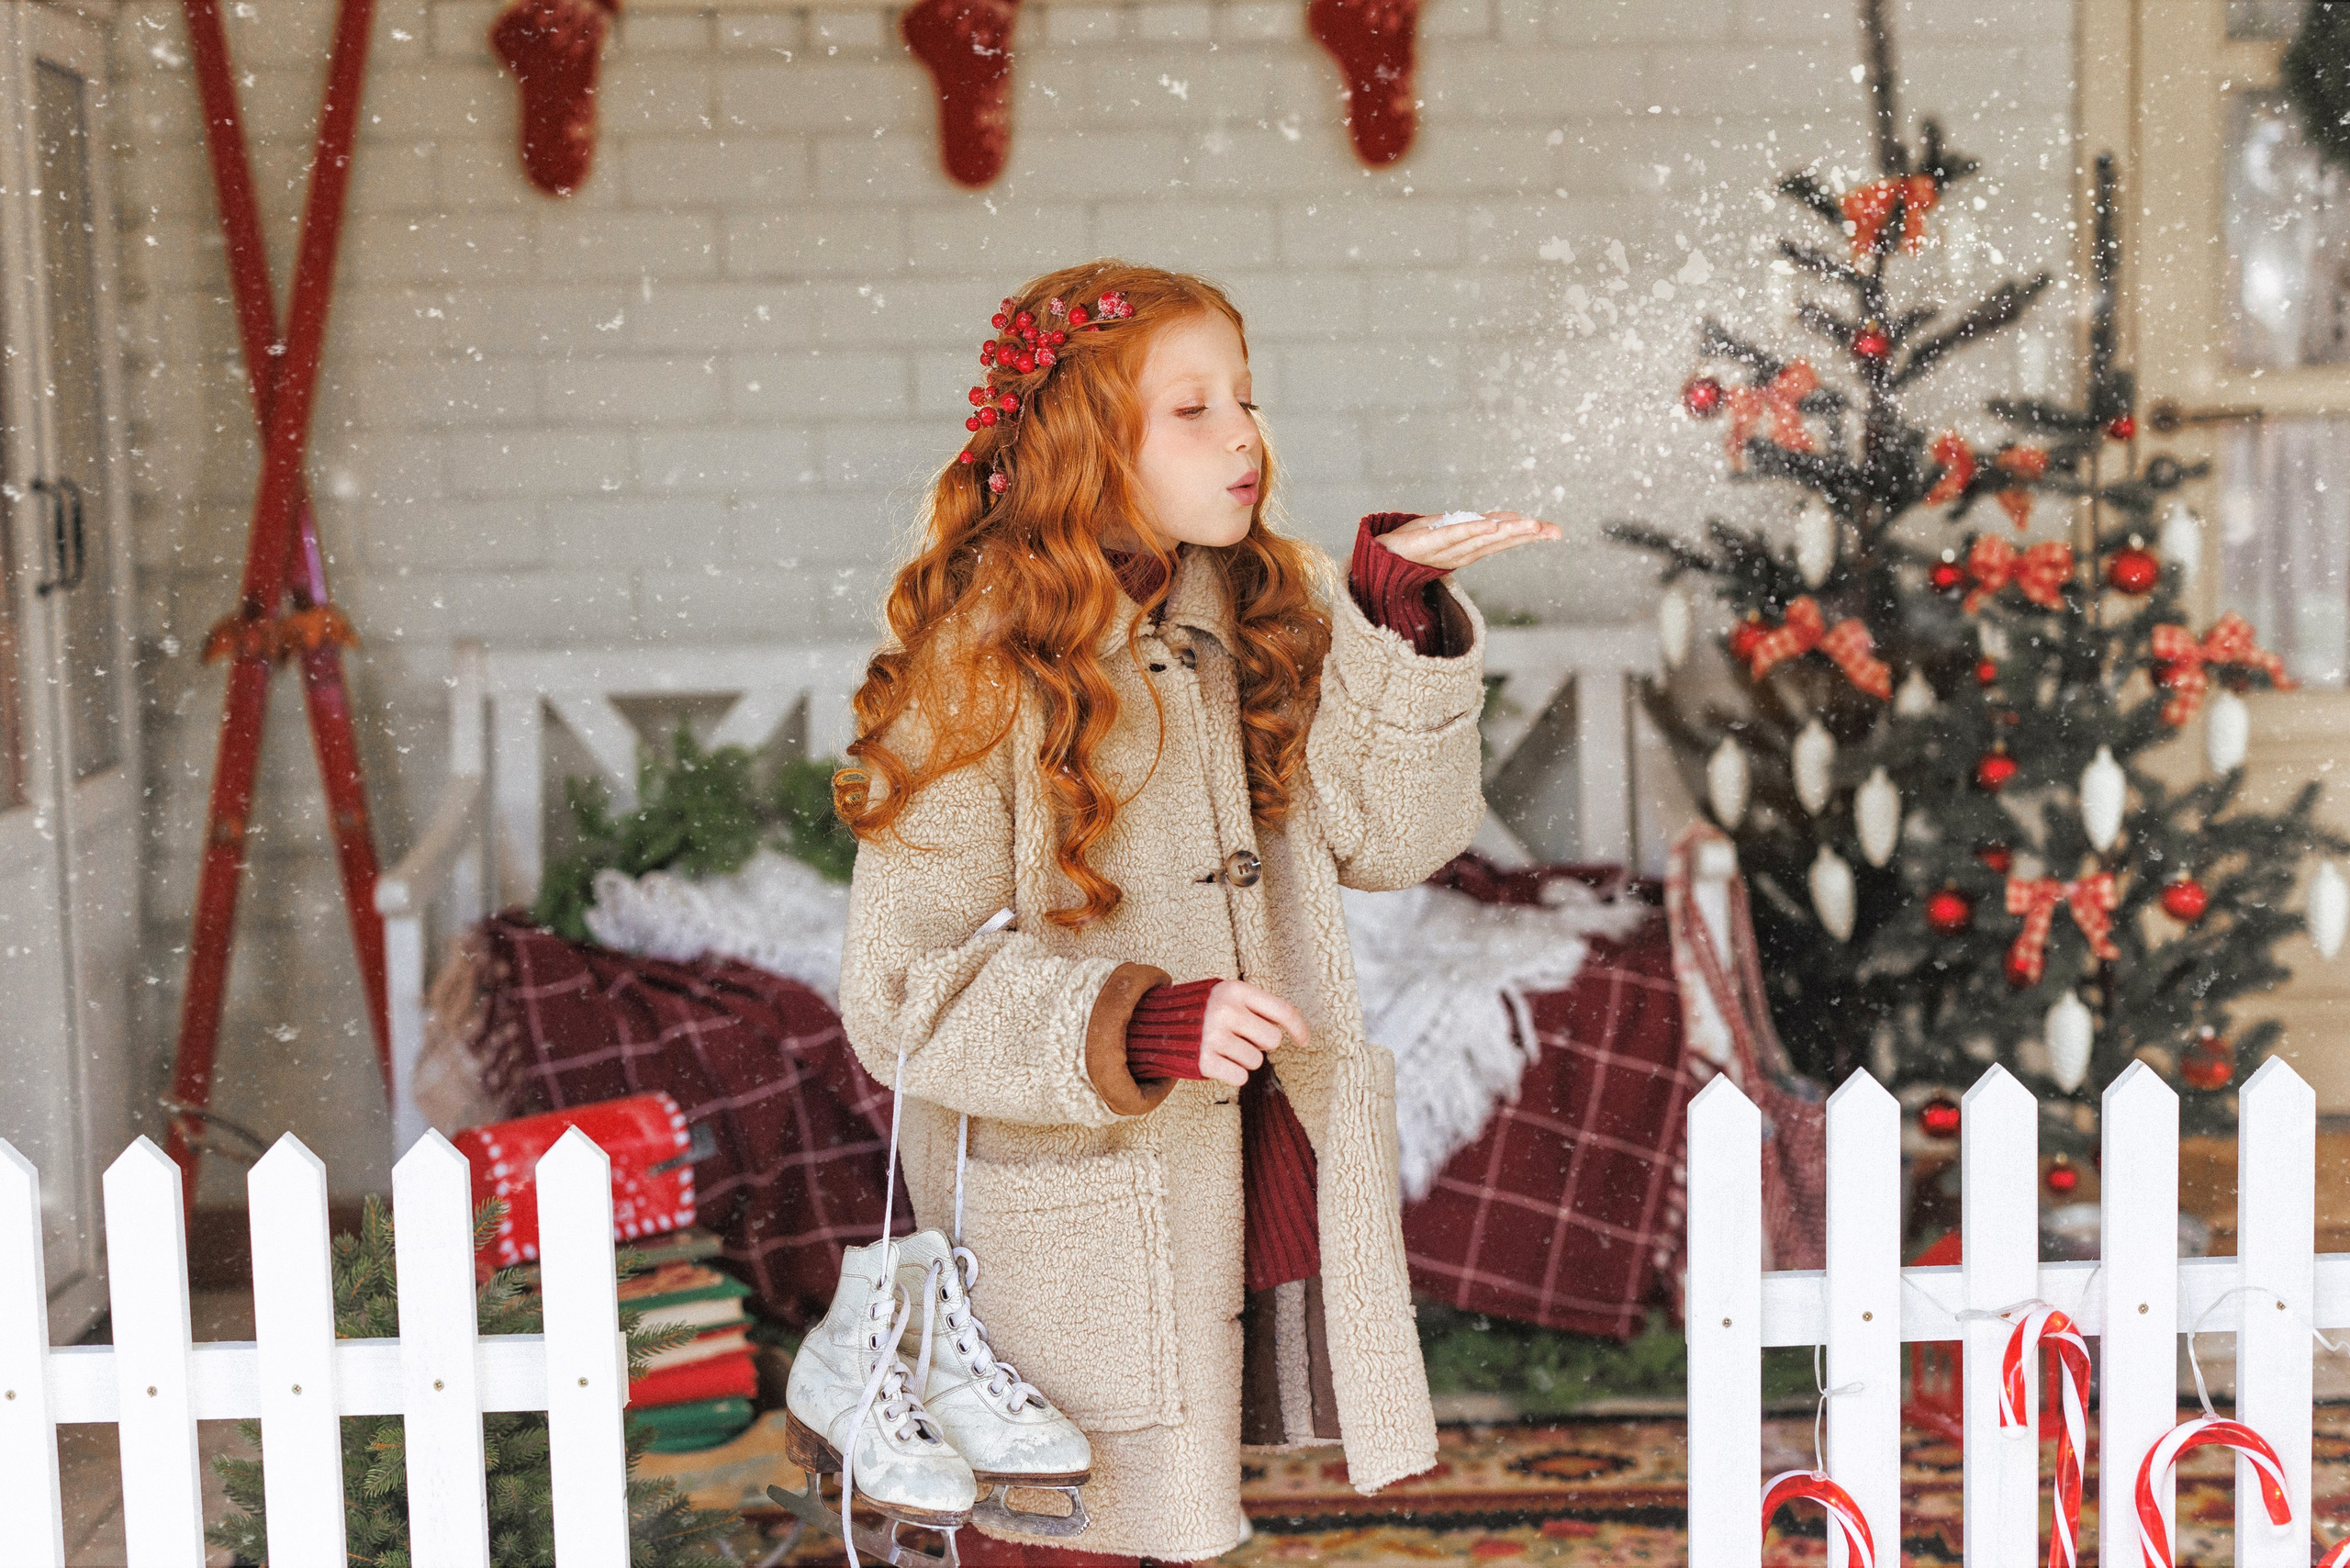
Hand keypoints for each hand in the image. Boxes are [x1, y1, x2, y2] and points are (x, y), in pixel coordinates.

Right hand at [1199, 979, 1308, 1086]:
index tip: (1304, 1041)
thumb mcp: (1230, 995)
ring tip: (1226, 1047)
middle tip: (1242, 1036)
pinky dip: (1234, 1073)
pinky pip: (1241, 1078)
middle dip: (1261, 1042)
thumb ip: (1260, 1005)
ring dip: (1245, 1058)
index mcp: (1235, 990)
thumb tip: (1298, 1023)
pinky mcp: (1204, 1061)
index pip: (1282, 1010)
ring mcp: (1213, 1036)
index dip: (1298, 1028)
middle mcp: (1225, 1011)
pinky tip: (1220, 1060)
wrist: (1160, 1023)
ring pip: (1256, 1061)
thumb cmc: (1206, 1009)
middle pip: (1273, 1040)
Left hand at [1375, 510, 1562, 571]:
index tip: (1555, 531)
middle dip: (1525, 535)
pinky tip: (1489, 526)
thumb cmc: (1415, 545)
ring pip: (1481, 539)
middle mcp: (1461, 552)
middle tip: (1551, 530)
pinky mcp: (1426, 544)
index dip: (1528, 536)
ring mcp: (1444, 550)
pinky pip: (1452, 536)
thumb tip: (1506, 520)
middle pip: (1498, 541)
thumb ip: (1476, 526)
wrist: (1378, 559)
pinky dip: (1472, 531)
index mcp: (1468, 549)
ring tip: (1529, 525)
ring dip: (1506, 532)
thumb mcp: (1449, 531)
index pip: (1503, 540)